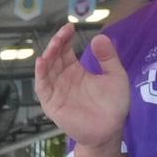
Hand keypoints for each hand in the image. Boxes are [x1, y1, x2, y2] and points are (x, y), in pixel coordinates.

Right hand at [34, 25, 130, 150]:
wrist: (110, 130)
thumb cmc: (113, 105)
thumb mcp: (115, 76)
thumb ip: (108, 58)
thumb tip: (99, 36)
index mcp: (76, 71)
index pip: (65, 50)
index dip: (65, 38)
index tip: (70, 27)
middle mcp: (63, 78)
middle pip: (54, 57)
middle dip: (56, 43)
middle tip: (63, 33)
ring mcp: (56, 90)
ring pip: (46, 69)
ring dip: (48, 55)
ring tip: (54, 45)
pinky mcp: (52, 103)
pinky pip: (42, 87)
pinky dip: (40, 74)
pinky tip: (42, 62)